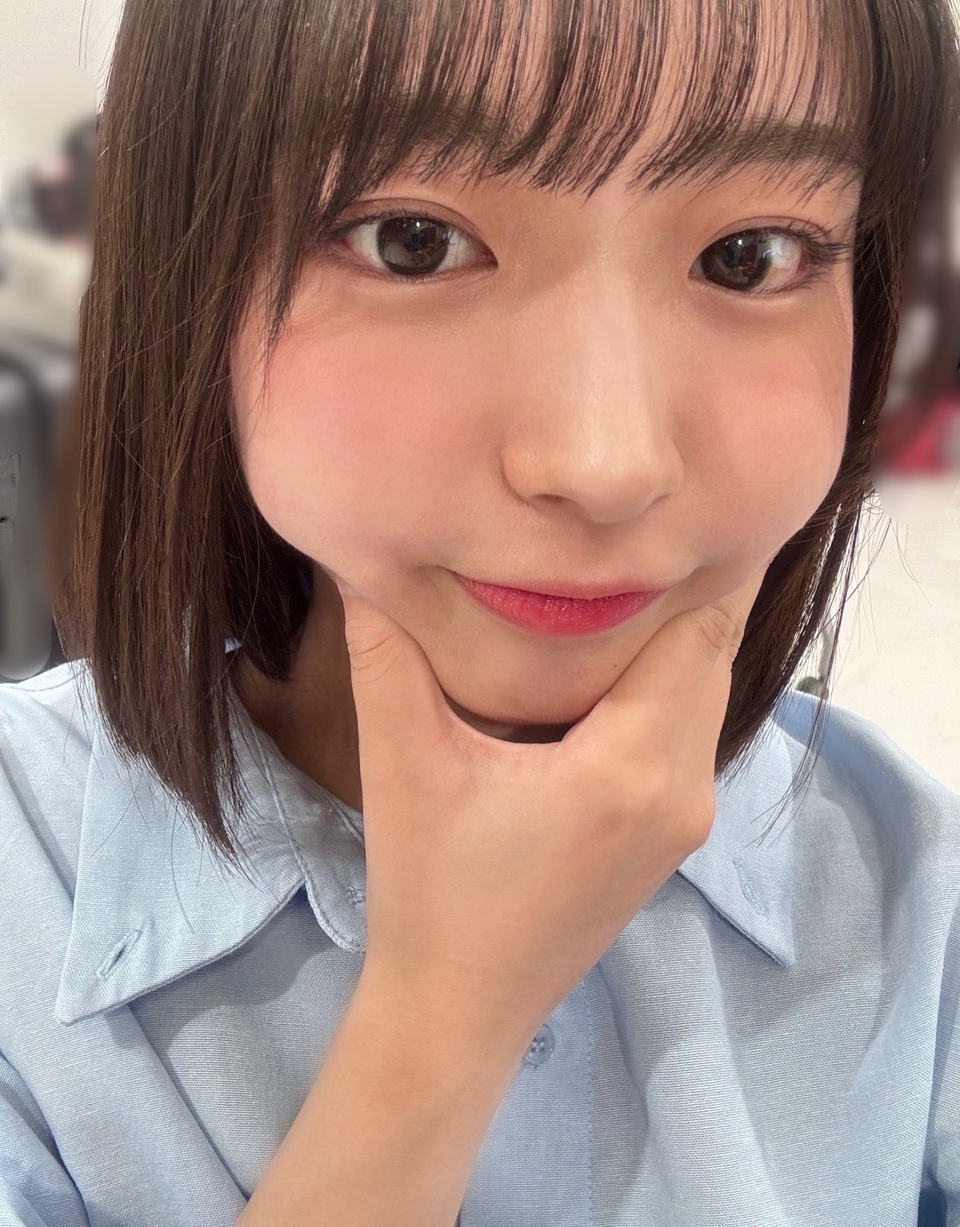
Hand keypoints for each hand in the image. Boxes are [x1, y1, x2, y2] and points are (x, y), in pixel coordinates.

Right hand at [334, 567, 767, 1048]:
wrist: (458, 1010)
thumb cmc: (431, 891)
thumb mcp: (405, 763)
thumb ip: (386, 653)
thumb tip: (358, 560)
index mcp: (632, 766)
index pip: (701, 632)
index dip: (693, 562)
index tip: (665, 503)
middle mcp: (681, 790)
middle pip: (710, 657)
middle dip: (682, 588)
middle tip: (633, 520)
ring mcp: (682, 819)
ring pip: (702, 695)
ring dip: (671, 638)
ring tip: (618, 573)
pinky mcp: (667, 836)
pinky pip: (686, 731)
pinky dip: (663, 684)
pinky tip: (609, 656)